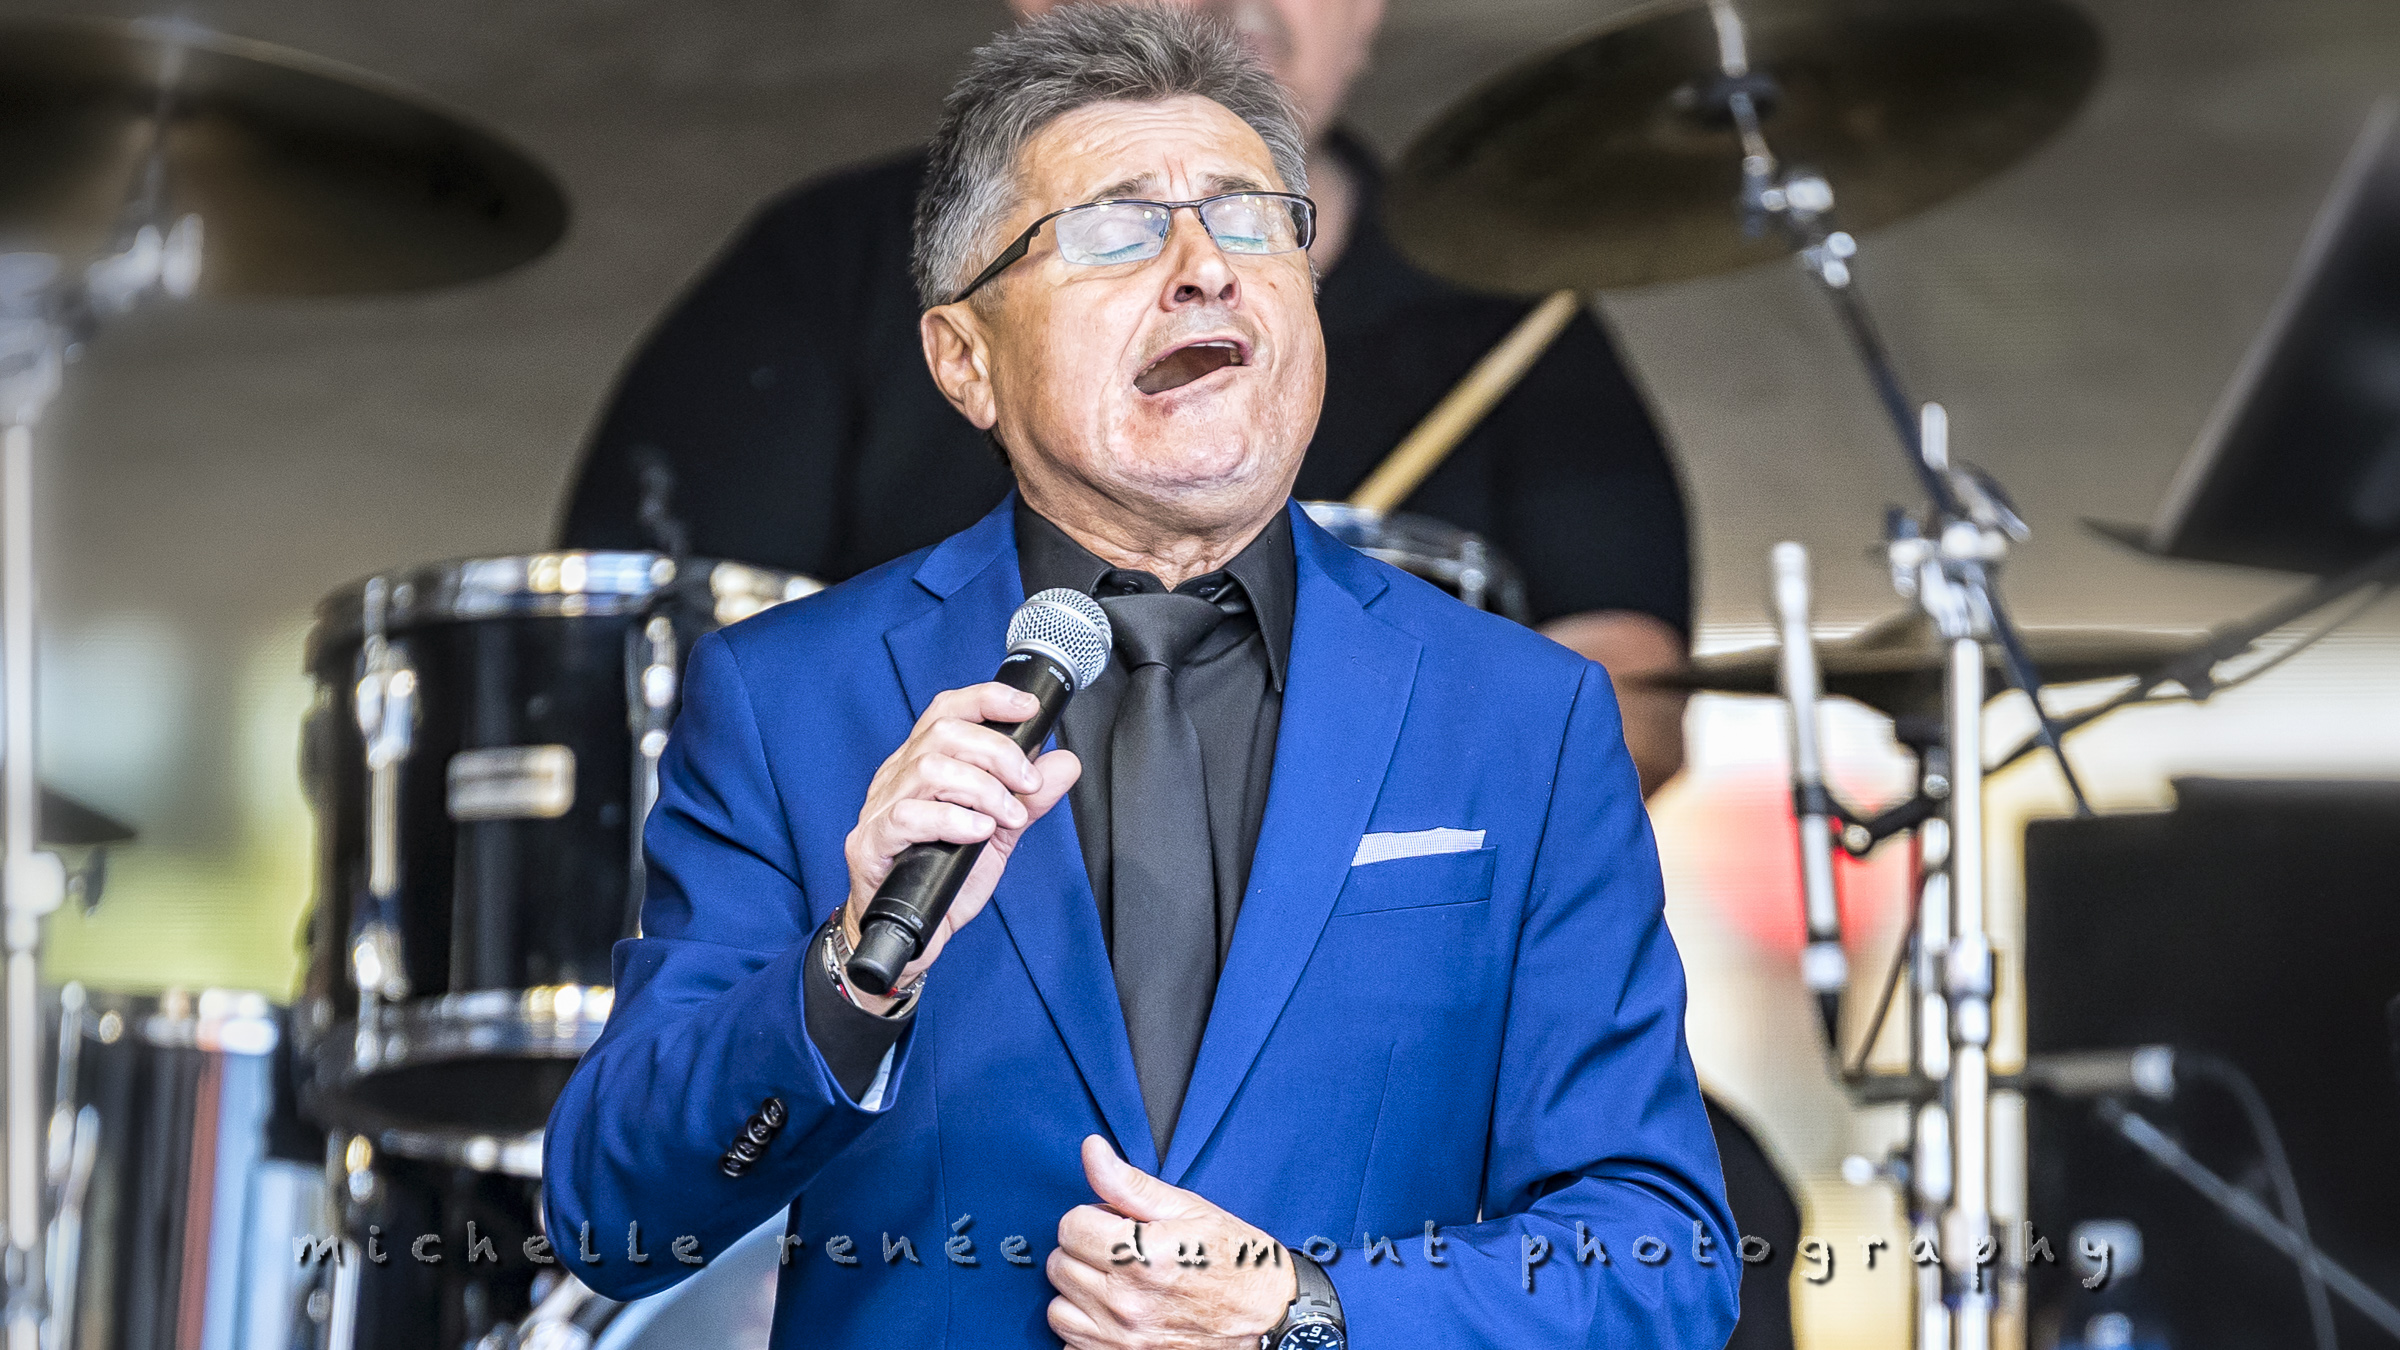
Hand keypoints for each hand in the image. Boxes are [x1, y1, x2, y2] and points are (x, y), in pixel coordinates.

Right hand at [842, 682, 1079, 1009]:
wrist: (912, 938)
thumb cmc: (944, 879)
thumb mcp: (999, 834)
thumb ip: (1029, 799)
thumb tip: (1064, 763)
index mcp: (922, 765)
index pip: (948, 711)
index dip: (988, 700)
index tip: (1029, 709)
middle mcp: (897, 778)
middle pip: (943, 733)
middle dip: (998, 752)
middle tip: (1028, 784)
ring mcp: (879, 809)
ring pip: (929, 769)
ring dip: (982, 789)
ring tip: (1008, 818)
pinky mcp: (869, 845)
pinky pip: (908, 817)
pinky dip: (953, 820)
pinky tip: (979, 832)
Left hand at [1049, 1136, 1294, 1349]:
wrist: (1271, 1321)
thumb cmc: (1237, 1262)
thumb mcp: (1189, 1210)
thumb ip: (1130, 1183)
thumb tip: (1091, 1149)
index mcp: (1143, 1257)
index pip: (1070, 1225)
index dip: (1094, 1218)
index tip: (1119, 1225)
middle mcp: (1127, 1303)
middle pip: (1061, 1264)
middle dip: (1086, 1252)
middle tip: (1123, 1254)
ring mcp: (1123, 1341)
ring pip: (1058, 1308)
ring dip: (1081, 1293)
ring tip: (1118, 1286)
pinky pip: (1071, 1344)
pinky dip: (1087, 1331)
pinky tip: (1118, 1317)